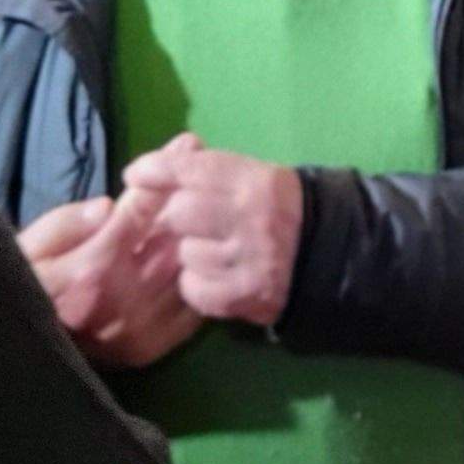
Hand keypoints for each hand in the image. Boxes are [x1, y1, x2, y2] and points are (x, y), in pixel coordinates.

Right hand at [20, 194, 200, 369]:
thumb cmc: (26, 286)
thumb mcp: (31, 247)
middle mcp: (125, 298)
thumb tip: (109, 206)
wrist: (22, 351)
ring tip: (197, 221)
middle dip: (188, 207)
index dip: (164, 176)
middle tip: (195, 185)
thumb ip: (68, 223)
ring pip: (190, 270)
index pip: (142, 212)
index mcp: (94, 267)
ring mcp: (143, 327)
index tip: (181, 151)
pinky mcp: (152, 347)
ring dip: (196, 242)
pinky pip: (193, 306)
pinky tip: (191, 263)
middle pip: (177, 238)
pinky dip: (197, 280)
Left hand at [124, 133, 307, 326]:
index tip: (135, 174)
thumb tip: (153, 167)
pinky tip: (212, 276)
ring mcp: (247, 260)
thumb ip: (208, 171)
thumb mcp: (254, 177)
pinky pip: (194, 287)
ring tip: (208, 251)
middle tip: (180, 222)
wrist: (328, 255)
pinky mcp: (243, 296)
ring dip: (188, 252)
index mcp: (254, 182)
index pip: (192, 169)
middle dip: (173, 216)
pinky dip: (196, 283)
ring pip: (185, 252)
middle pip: (180, 211)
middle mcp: (250, 218)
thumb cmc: (279, 209)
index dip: (156, 169)